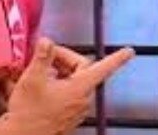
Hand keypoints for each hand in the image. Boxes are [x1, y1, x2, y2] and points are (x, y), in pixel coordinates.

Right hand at [7, 38, 134, 134]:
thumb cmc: (28, 112)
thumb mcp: (33, 78)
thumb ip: (42, 56)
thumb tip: (47, 41)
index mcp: (79, 88)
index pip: (104, 68)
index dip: (117, 58)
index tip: (129, 51)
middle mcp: (82, 100)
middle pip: (82, 69)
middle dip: (65, 58)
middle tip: (47, 54)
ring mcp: (76, 110)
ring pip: (75, 81)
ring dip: (60, 71)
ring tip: (40, 71)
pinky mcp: (68, 116)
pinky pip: (69, 93)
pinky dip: (58, 84)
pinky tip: (42, 85)